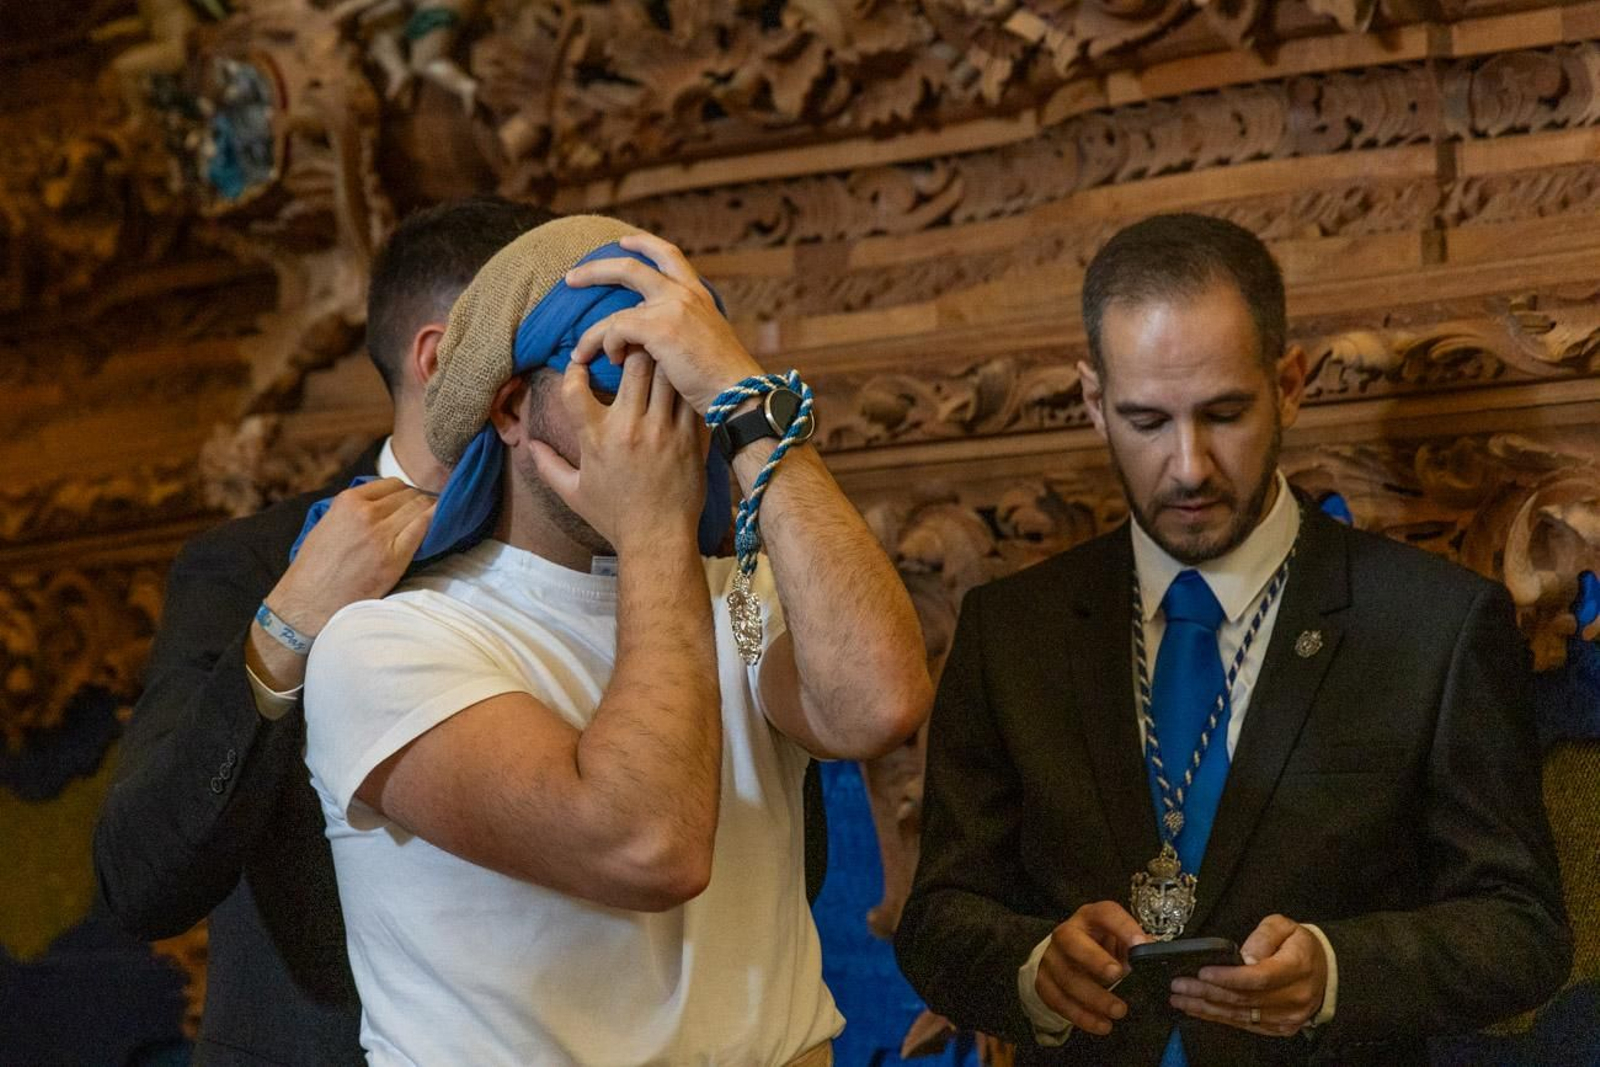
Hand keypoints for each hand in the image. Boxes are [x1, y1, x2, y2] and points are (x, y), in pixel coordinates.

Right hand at [272, 478, 435, 633]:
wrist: (308, 601)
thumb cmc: (315, 566)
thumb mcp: (328, 523)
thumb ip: (354, 509)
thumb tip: (383, 502)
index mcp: (348, 501)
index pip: (392, 484)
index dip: (405, 492)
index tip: (411, 501)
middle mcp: (366, 514)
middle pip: (409, 496)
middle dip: (420, 502)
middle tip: (428, 511)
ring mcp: (381, 536)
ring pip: (419, 509)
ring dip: (429, 512)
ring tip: (435, 519)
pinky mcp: (394, 559)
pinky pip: (422, 531)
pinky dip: (433, 525)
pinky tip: (439, 528)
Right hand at [528, 353, 705, 554]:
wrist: (658, 539)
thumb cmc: (615, 517)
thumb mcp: (574, 493)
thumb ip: (549, 466)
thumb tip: (529, 445)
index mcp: (595, 437)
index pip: (575, 386)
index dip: (575, 369)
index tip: (582, 367)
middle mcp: (629, 428)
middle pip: (634, 363)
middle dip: (631, 349)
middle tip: (631, 350)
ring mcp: (664, 431)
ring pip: (667, 373)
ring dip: (661, 362)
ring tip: (658, 360)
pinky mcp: (691, 438)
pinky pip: (690, 397)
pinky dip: (685, 386)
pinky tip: (680, 386)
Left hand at [565, 232, 762, 414]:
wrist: (739, 394)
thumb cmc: (723, 380)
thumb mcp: (706, 343)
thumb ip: (681, 329)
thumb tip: (648, 334)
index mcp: (698, 296)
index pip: (669, 255)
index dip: (644, 244)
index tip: (623, 242)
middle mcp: (685, 294)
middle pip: (631, 267)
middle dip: (595, 271)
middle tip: (570, 278)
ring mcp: (672, 308)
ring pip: (616, 310)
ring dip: (592, 333)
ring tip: (579, 352)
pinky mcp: (660, 329)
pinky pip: (616, 330)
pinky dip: (605, 345)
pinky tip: (610, 362)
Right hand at [1036, 901, 1153, 1035]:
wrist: (1066, 956)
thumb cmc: (1101, 947)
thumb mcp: (1119, 940)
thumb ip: (1135, 947)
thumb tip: (1154, 954)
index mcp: (1090, 917)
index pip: (1105, 914)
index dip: (1122, 927)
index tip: (1140, 944)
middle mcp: (1066, 933)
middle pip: (1072, 942)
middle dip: (1094, 959)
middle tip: (1117, 975)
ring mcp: (1051, 958)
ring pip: (1066, 977)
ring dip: (1094, 997)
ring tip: (1118, 1011)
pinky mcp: (1043, 982)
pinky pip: (1058, 1000)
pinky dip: (1081, 1016)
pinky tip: (1102, 1025)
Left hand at [1169, 915, 1327, 1036]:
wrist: (1324, 972)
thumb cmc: (1299, 945)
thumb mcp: (1284, 926)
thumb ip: (1263, 937)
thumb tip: (1244, 956)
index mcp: (1297, 967)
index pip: (1259, 977)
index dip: (1228, 977)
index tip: (1202, 972)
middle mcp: (1294, 996)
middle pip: (1245, 999)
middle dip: (1207, 992)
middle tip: (1179, 985)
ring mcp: (1288, 1017)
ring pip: (1241, 1015)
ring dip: (1207, 1008)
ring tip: (1180, 998)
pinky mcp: (1280, 1028)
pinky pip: (1246, 1025)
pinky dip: (1219, 1018)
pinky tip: (1199, 1010)